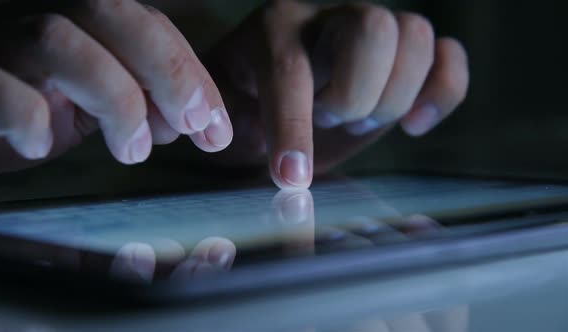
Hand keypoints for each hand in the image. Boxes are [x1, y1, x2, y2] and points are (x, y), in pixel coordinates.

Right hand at [0, 0, 232, 174]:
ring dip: (114, 99)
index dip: (190, 72)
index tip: (216, 128)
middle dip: (166, 70)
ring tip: (133, 152)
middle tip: (193, 126)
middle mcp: (31, 14)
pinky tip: (40, 146)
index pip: (145, 23)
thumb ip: (136, 102)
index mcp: (73, 19)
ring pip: (56, 39)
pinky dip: (28, 117)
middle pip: (107, 9)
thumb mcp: (89, 104)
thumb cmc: (19, 107)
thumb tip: (188, 119)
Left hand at [205, 0, 468, 188]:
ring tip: (358, 122)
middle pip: (373, 29)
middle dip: (355, 95)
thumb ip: (215, 119)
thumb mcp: (220, 113)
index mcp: (274, 31)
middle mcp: (328, 20)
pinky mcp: (404, 56)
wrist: (274, 93)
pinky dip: (444, 91)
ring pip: (415, 34)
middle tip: (330, 123)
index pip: (292, 72)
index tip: (293, 180)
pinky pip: (448, 54)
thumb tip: (221, 137)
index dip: (294, 128)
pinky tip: (414, 125)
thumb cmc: (245, 105)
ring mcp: (372, 31)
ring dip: (392, 95)